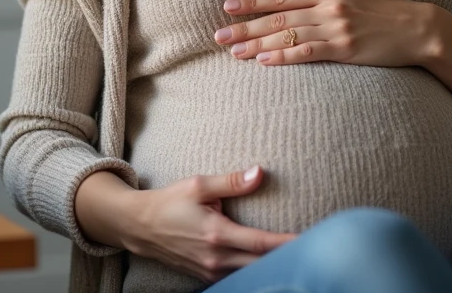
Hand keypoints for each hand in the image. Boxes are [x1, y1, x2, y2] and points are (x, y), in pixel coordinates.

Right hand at [123, 166, 295, 282]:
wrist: (140, 226)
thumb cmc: (169, 202)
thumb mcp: (199, 185)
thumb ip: (232, 182)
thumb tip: (260, 173)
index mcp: (217, 234)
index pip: (261, 243)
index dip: (287, 243)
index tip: (310, 240)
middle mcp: (216, 257)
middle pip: (261, 265)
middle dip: (286, 259)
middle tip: (311, 249)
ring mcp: (210, 271)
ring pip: (250, 275)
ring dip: (271, 266)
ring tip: (293, 256)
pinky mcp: (206, 276)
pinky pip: (236, 278)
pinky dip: (253, 271)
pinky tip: (266, 264)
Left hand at [214, 0, 436, 67]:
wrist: (418, 29)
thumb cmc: (384, 4)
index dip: (252, 2)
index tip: (227, 7)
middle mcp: (329, 6)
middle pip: (279, 19)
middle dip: (246, 27)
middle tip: (219, 36)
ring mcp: (337, 29)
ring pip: (289, 37)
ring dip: (258, 46)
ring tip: (235, 53)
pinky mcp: (346, 50)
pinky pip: (309, 53)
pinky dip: (285, 57)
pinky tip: (265, 62)